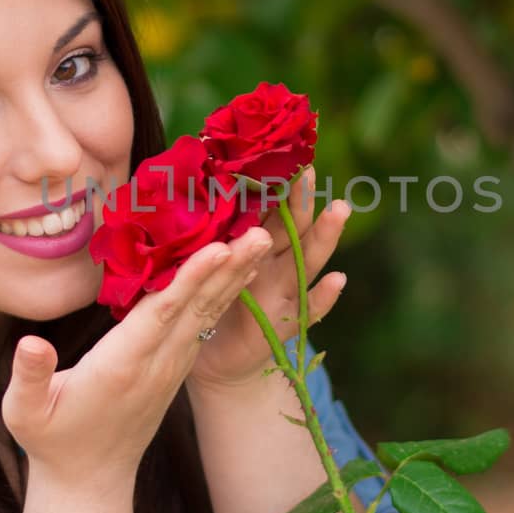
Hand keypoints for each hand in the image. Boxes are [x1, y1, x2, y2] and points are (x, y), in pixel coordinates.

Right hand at [0, 222, 272, 490]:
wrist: (90, 479)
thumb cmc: (52, 440)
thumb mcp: (25, 412)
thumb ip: (29, 375)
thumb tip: (30, 343)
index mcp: (121, 366)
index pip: (161, 314)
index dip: (190, 280)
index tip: (219, 250)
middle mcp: (155, 363)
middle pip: (197, 307)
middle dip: (228, 268)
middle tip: (262, 232)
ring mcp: (171, 367)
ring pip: (207, 313)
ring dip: (235, 276)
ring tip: (262, 241)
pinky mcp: (175, 368)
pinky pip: (204, 324)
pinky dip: (224, 294)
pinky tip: (240, 270)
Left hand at [188, 165, 351, 392]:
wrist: (211, 360)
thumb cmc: (202, 304)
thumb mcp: (196, 263)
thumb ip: (196, 232)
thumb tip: (174, 184)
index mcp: (249, 244)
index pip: (264, 207)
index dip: (271, 183)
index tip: (276, 152)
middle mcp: (273, 263)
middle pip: (292, 226)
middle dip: (302, 199)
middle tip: (309, 169)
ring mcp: (285, 291)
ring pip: (309, 259)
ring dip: (325, 235)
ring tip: (338, 209)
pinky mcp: (286, 323)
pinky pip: (310, 310)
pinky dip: (325, 296)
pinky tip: (337, 279)